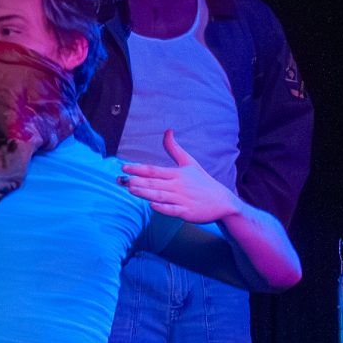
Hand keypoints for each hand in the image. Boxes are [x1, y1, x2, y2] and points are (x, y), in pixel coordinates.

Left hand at [122, 131, 242, 224]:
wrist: (222, 202)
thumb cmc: (202, 182)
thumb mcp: (190, 162)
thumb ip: (174, 149)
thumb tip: (167, 130)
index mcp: (178, 173)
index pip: (154, 170)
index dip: (138, 168)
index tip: (123, 167)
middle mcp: (179, 186)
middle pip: (154, 183)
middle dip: (136, 181)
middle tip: (120, 180)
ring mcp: (183, 199)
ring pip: (160, 195)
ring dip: (145, 192)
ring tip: (130, 189)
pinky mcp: (187, 212)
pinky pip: (173, 210)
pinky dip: (163, 207)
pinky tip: (151, 204)